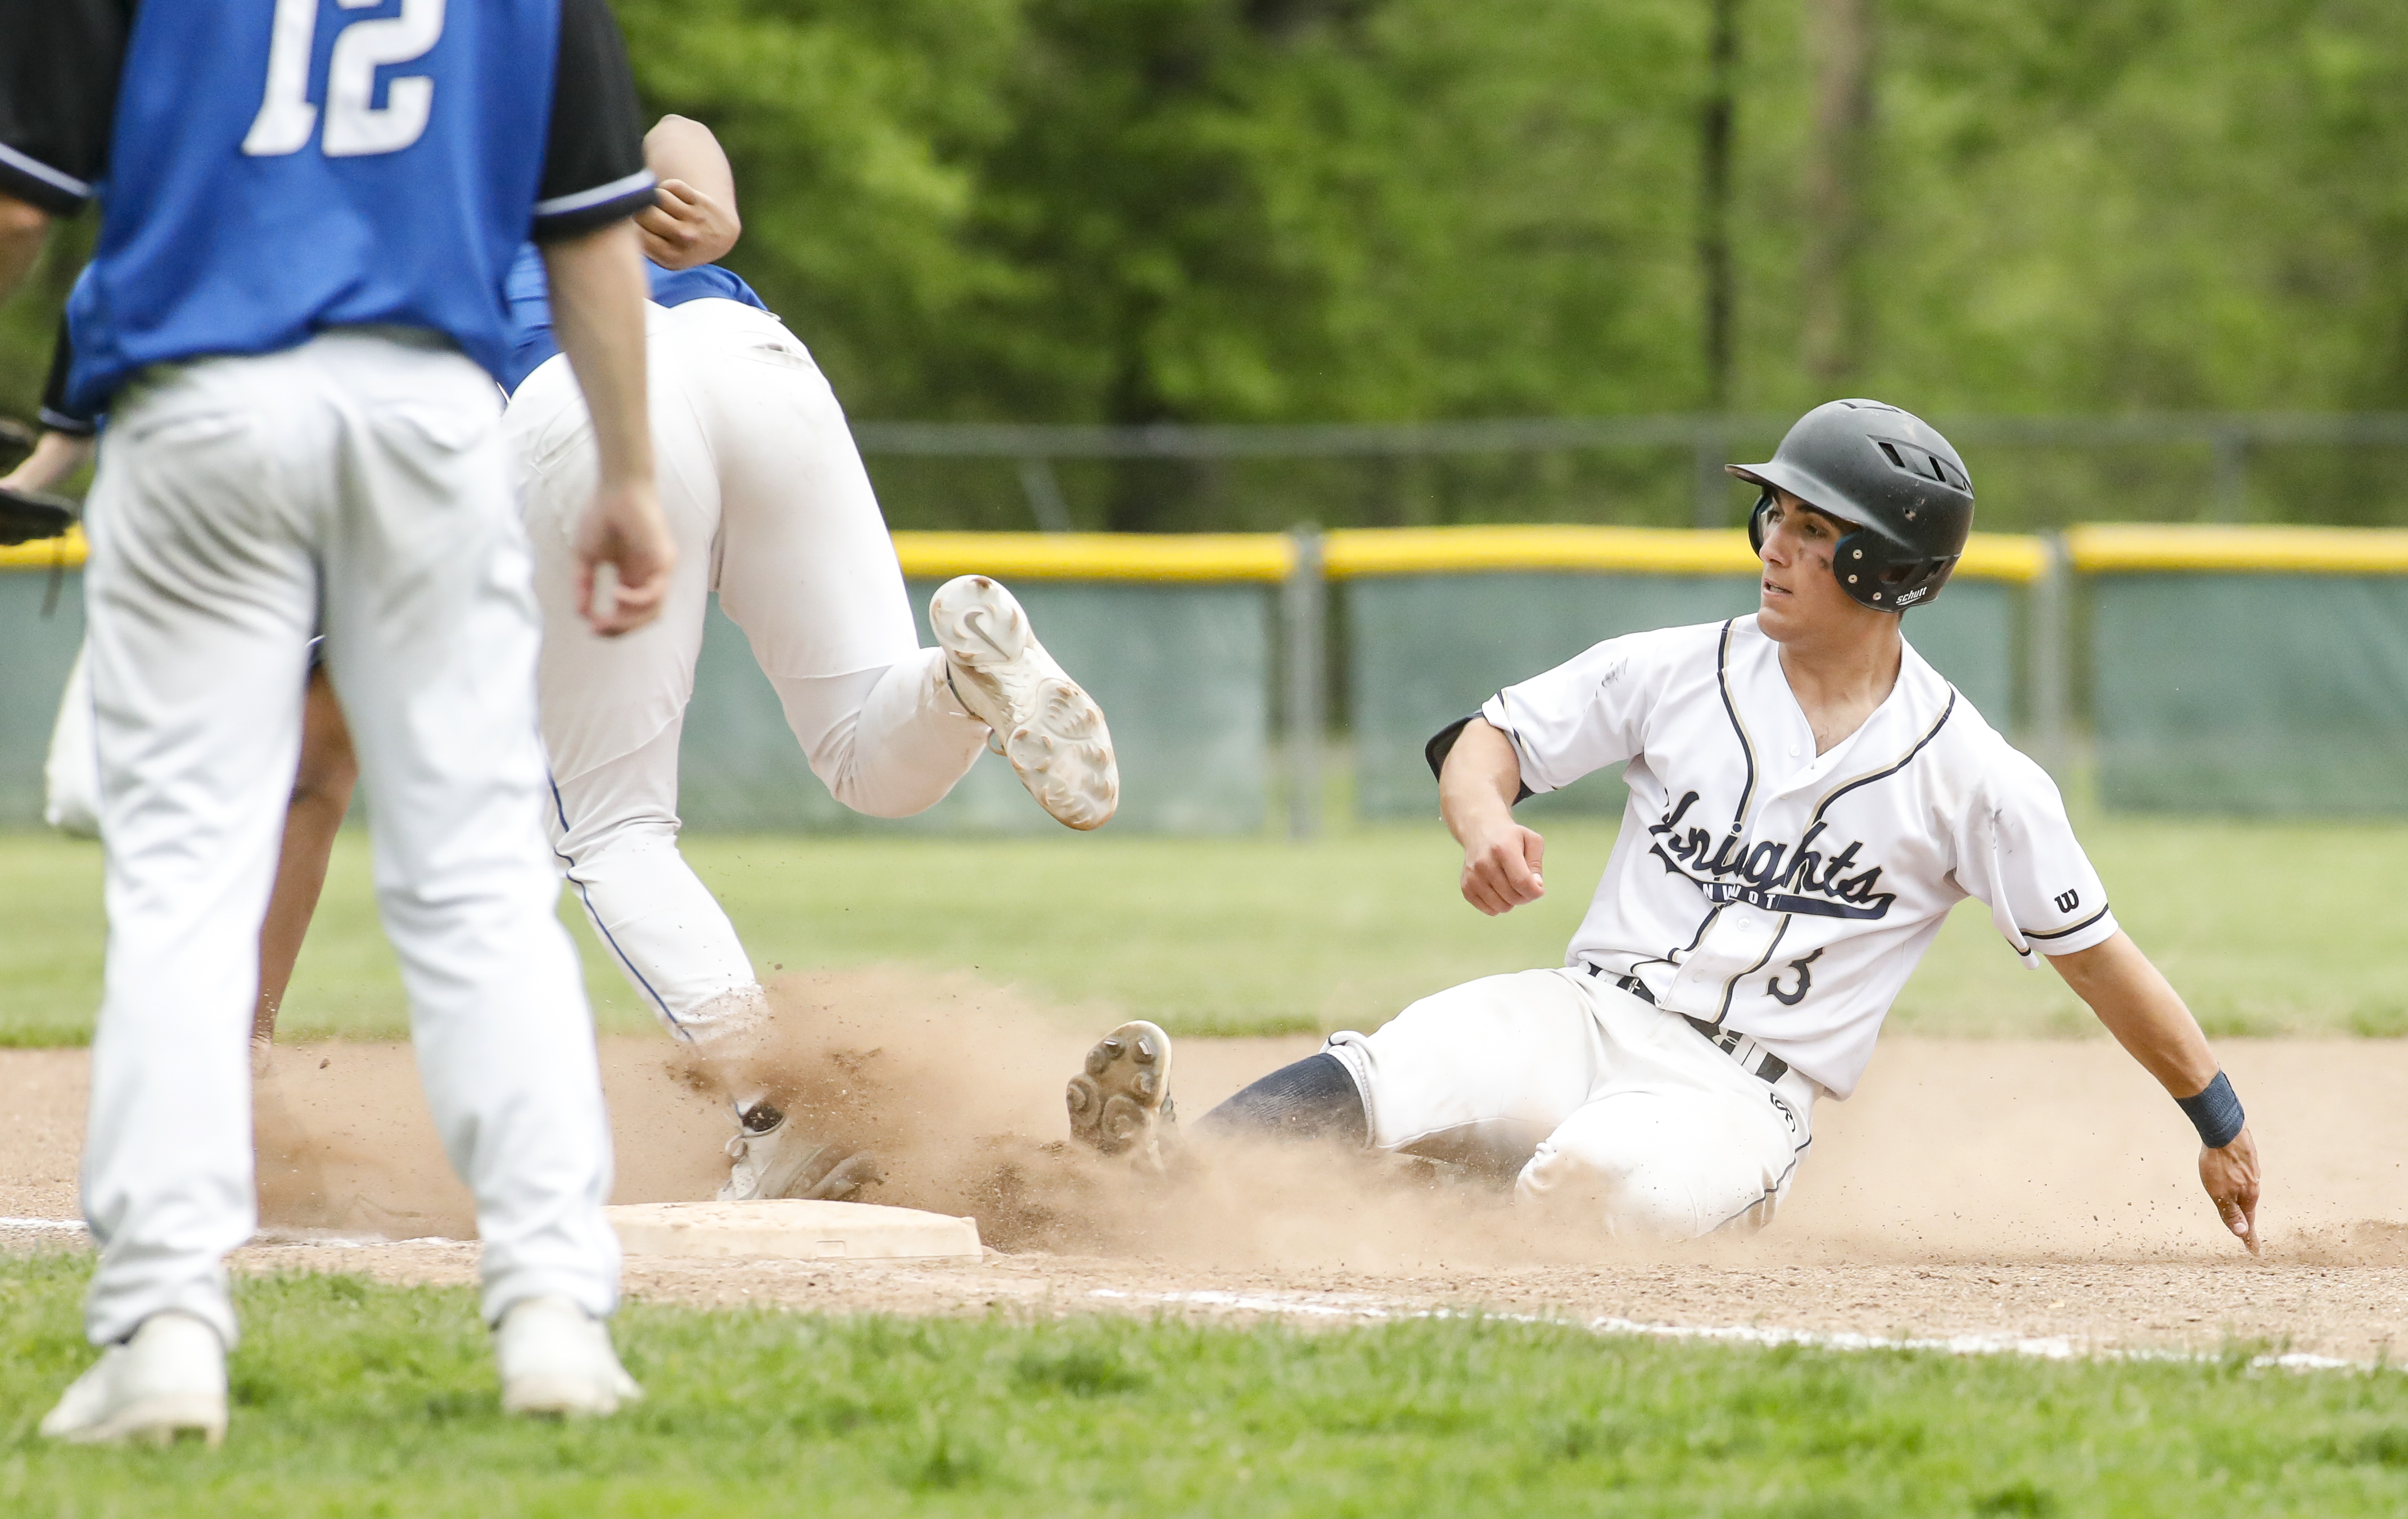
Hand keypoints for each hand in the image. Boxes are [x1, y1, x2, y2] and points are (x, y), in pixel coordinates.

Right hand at [572, 479, 674, 635]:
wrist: (616, 489)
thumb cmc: (601, 517)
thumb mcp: (586, 558)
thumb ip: (583, 586)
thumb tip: (580, 614)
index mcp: (631, 578)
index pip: (627, 615)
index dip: (610, 627)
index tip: (590, 628)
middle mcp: (647, 578)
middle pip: (642, 619)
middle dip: (619, 629)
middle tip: (597, 630)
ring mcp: (658, 571)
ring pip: (652, 611)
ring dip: (628, 620)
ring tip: (605, 619)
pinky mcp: (665, 561)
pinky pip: (655, 591)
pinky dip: (635, 599)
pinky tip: (615, 593)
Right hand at [635, 179, 739, 269]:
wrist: (719, 237)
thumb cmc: (681, 246)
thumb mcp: (664, 257)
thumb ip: (643, 245)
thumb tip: (622, 222)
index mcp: (672, 257)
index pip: (637, 234)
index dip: (629, 227)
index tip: (632, 226)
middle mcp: (685, 238)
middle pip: (645, 214)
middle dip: (638, 211)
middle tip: (643, 215)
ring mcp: (695, 219)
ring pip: (658, 196)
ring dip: (653, 198)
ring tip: (657, 206)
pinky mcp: (701, 201)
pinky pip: (672, 186)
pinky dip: (667, 188)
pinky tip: (671, 198)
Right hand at [1459, 820, 1545, 915]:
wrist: (1480, 832)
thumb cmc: (1511, 838)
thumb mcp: (1531, 840)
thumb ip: (1536, 863)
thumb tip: (1536, 885)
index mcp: (1503, 849)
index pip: (1522, 882)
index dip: (1536, 891)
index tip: (1539, 888)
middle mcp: (1484, 863)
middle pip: (1513, 897)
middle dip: (1526, 896)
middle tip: (1525, 885)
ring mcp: (1473, 876)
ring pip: (1502, 907)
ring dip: (1512, 901)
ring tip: (1511, 886)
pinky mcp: (1466, 887)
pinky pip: (1489, 910)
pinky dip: (1499, 905)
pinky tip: (1499, 890)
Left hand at [2199, 1125, 2259, 1254]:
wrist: (2224, 1129)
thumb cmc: (2219, 1163)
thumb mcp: (2220, 1192)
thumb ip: (2230, 1212)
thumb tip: (2242, 1233)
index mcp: (2248, 1195)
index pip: (2249, 1223)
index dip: (2250, 1239)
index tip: (2255, 1254)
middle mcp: (2253, 1184)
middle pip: (2247, 1207)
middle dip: (2246, 1221)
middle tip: (2248, 1237)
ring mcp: (2250, 1170)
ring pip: (2244, 1191)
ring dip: (2242, 1203)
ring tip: (2241, 1212)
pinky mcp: (2244, 1158)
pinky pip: (2241, 1177)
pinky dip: (2240, 1186)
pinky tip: (2236, 1182)